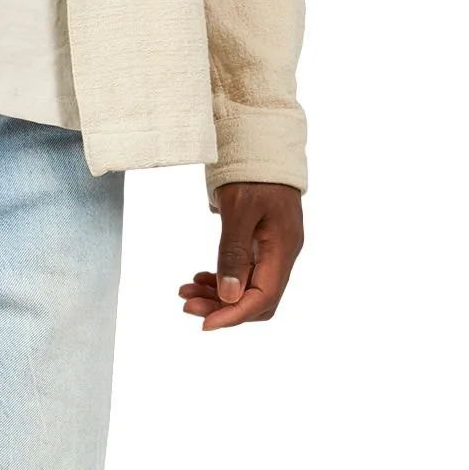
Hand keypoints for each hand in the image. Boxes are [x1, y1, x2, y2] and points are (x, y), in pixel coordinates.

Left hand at [179, 182, 303, 329]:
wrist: (262, 145)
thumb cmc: (253, 173)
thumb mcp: (239, 210)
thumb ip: (234, 253)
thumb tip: (229, 295)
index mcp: (283, 248)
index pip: (264, 297)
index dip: (234, 315)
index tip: (204, 324)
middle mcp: (282, 254)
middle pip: (256, 300)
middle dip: (222, 308)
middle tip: (186, 305)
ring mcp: (273, 250)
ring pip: (247, 289)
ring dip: (216, 296)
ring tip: (185, 292)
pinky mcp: (261, 245)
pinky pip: (243, 274)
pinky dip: (220, 281)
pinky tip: (199, 279)